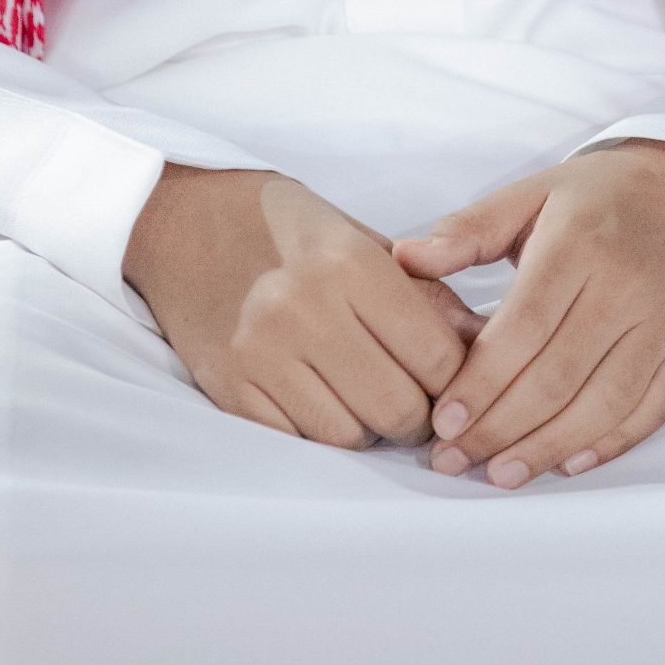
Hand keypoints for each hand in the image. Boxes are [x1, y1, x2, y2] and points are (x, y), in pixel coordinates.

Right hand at [123, 163, 487, 449]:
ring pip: (349, 437)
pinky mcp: (229, 388)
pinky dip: (319, 433)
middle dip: (416, 414)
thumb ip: (425, 293)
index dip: (454, 377)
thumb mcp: (361, 239)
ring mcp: (261, 353)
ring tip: (362, 394)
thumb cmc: (284, 227)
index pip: (437, 358)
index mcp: (350, 265)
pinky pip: (298, 443)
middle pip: (398, 409)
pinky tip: (320, 400)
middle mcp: (305, 310)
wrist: (181, 222)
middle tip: (411, 396)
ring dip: (367, 427)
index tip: (448, 377)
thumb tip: (483, 344)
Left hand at [389, 139, 664, 487]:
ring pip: (602, 405)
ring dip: (547, 447)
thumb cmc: (598, 196)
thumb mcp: (531, 193)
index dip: (480, 383)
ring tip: (501, 474)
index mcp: (578, 244)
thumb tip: (404, 258)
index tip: (442, 422)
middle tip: (453, 460)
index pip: (522, 329)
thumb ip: (468, 229)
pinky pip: (649, 410)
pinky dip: (608, 444)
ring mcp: (662, 323)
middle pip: (557, 376)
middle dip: (500, 428)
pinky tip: (566, 462)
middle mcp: (625, 287)